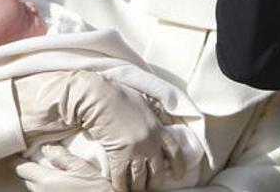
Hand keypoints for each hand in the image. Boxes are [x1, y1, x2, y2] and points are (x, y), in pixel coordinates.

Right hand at [14, 71, 183, 191]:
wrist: (101, 98)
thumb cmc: (120, 96)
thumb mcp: (145, 103)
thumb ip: (154, 115)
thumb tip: (160, 118)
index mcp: (159, 128)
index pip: (175, 152)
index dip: (178, 166)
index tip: (178, 175)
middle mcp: (150, 142)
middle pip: (157, 171)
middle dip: (153, 181)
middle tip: (149, 185)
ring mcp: (135, 151)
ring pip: (140, 179)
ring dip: (137, 186)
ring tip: (135, 188)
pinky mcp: (118, 156)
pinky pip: (121, 179)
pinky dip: (121, 186)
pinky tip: (120, 188)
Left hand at [15, 145, 112, 191]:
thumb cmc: (98, 189)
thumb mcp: (83, 167)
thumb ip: (63, 157)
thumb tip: (47, 148)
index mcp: (47, 181)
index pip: (22, 169)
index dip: (22, 160)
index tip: (24, 154)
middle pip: (28, 180)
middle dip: (33, 170)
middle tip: (45, 161)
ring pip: (36, 189)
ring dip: (42, 181)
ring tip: (57, 173)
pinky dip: (49, 189)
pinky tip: (64, 185)